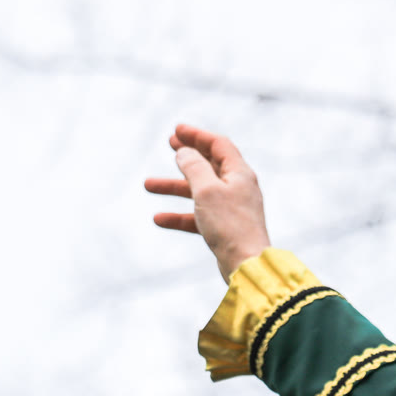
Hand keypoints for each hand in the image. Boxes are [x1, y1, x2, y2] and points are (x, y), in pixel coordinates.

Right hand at [144, 124, 271, 281]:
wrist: (246, 265)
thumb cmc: (229, 225)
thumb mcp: (206, 190)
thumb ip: (194, 167)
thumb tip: (184, 152)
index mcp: (239, 173)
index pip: (218, 144)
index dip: (197, 135)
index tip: (177, 130)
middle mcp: (237, 187)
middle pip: (209, 164)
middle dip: (188, 154)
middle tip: (170, 144)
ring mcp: (231, 208)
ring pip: (199, 191)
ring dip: (174, 187)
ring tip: (148, 185)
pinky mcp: (224, 228)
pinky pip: (198, 216)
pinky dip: (180, 215)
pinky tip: (158, 219)